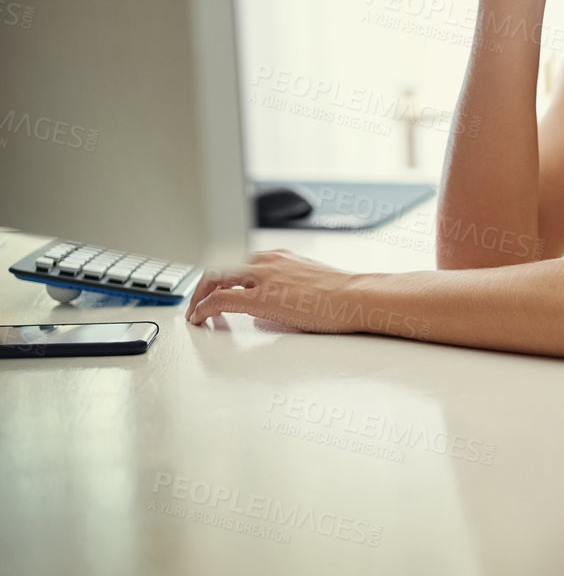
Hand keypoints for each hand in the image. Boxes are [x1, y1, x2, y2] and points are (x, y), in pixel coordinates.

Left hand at [185, 248, 359, 332]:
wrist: (356, 297)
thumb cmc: (342, 294)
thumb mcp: (307, 281)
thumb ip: (285, 286)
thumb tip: (272, 303)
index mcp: (278, 256)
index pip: (236, 259)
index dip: (219, 275)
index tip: (212, 288)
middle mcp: (267, 261)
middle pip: (219, 264)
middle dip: (202, 284)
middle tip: (197, 301)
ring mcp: (263, 277)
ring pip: (215, 277)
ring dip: (199, 295)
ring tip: (195, 312)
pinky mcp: (263, 297)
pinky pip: (221, 299)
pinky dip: (204, 308)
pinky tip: (201, 318)